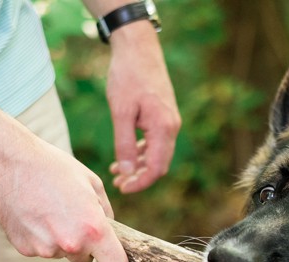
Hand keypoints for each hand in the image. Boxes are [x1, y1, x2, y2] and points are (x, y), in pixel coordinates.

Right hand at [0, 137, 129, 261]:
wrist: (8, 163)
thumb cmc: (54, 168)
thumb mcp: (92, 183)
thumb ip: (106, 213)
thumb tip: (111, 232)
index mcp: (93, 229)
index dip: (116, 261)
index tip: (112, 253)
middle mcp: (70, 244)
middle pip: (86, 260)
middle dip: (85, 244)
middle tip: (73, 217)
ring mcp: (45, 249)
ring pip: (62, 253)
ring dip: (61, 238)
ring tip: (49, 209)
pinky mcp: (25, 249)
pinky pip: (42, 248)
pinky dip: (40, 236)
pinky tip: (34, 213)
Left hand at [104, 21, 180, 193]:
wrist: (138, 47)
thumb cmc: (128, 76)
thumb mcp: (120, 112)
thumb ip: (123, 144)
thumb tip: (126, 172)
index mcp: (163, 128)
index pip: (156, 168)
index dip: (140, 183)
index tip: (122, 188)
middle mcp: (171, 127)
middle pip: (159, 165)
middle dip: (139, 177)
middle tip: (117, 182)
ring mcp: (169, 121)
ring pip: (157, 154)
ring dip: (138, 166)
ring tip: (116, 171)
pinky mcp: (163, 115)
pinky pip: (156, 142)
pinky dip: (141, 152)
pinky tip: (125, 154)